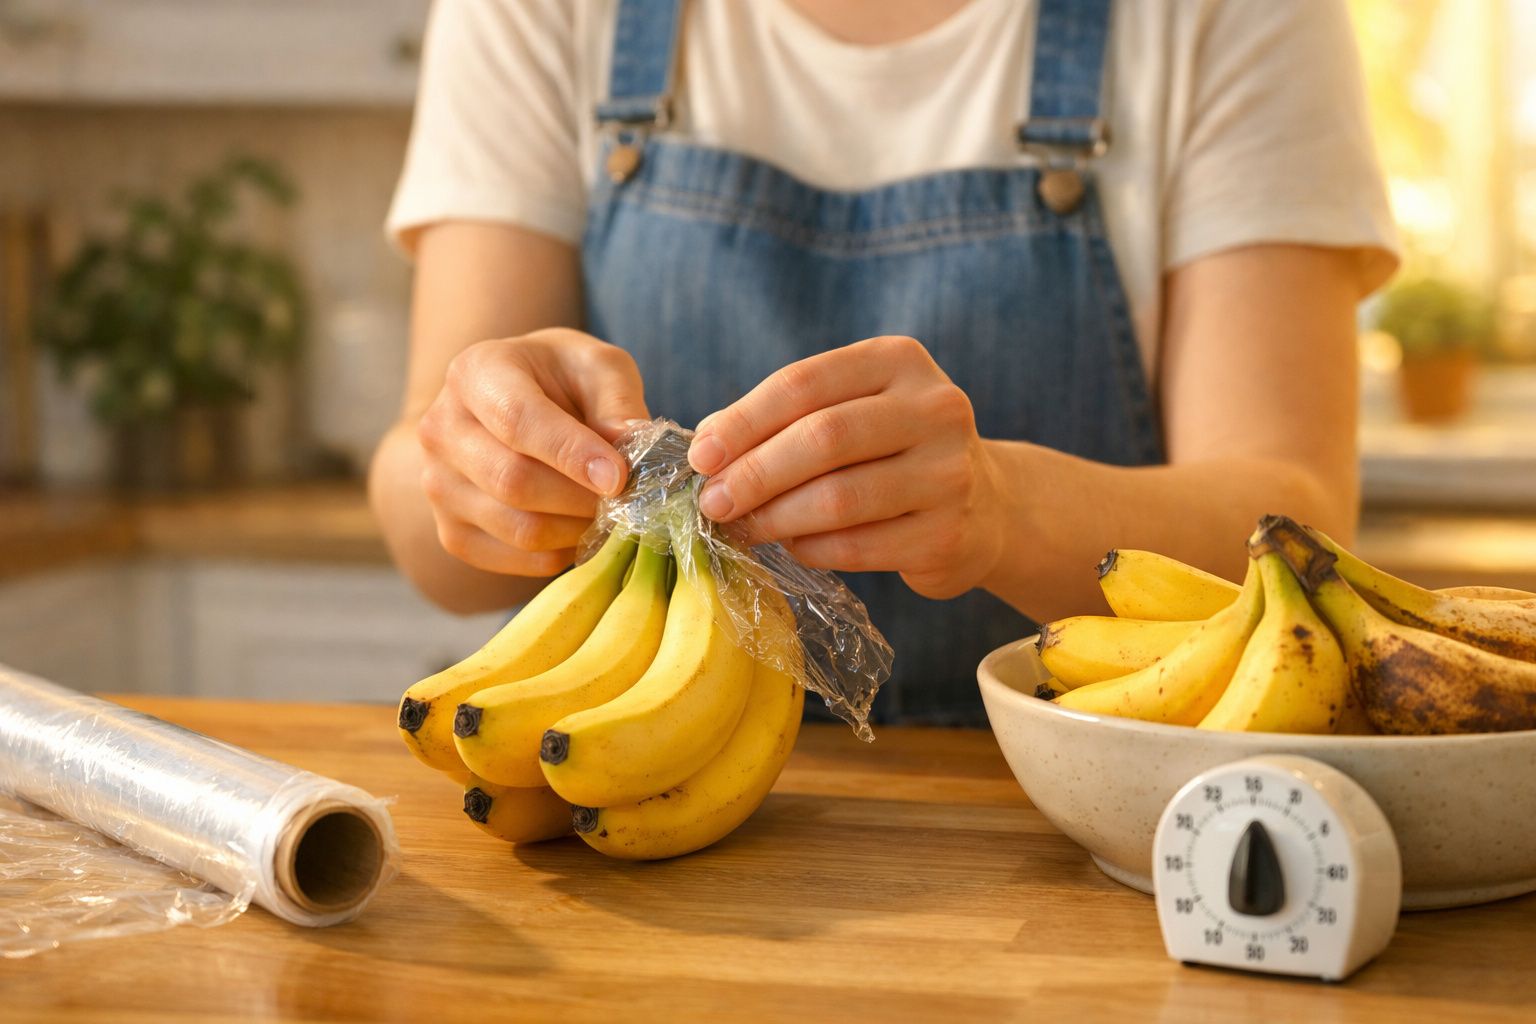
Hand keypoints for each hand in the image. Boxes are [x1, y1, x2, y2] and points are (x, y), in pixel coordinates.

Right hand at [417, 328, 647, 576]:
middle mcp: (441, 430)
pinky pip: (514, 559)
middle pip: (513, 481)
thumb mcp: (599, 367)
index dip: (571, 453)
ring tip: (608, 511)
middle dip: (582, 497)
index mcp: (475, 373)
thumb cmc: (562, 379)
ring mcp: (438, 486)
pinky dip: (560, 553)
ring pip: (517, 528)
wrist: (513, 402)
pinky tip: (579, 529)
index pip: (517, 420)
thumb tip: (633, 452)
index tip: (619, 476)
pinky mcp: (452, 532)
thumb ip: (618, 404)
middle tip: (627, 497)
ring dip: (577, 529)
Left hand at [687, 335, 1004, 598]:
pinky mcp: (948, 534)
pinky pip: (858, 547)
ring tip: (743, 527)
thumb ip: (785, 419)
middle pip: (822, 438)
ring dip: (776, 517)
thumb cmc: (892, 452)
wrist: (986, 508)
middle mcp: (934, 407)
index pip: (804, 383)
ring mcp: (948, 472)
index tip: (700, 456)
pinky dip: (810, 549)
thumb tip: (706, 444)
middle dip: (754, 473)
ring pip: (839, 498)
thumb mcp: (850, 411)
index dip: (743, 421)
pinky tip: (791, 546)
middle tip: (712, 502)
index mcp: (899, 361)